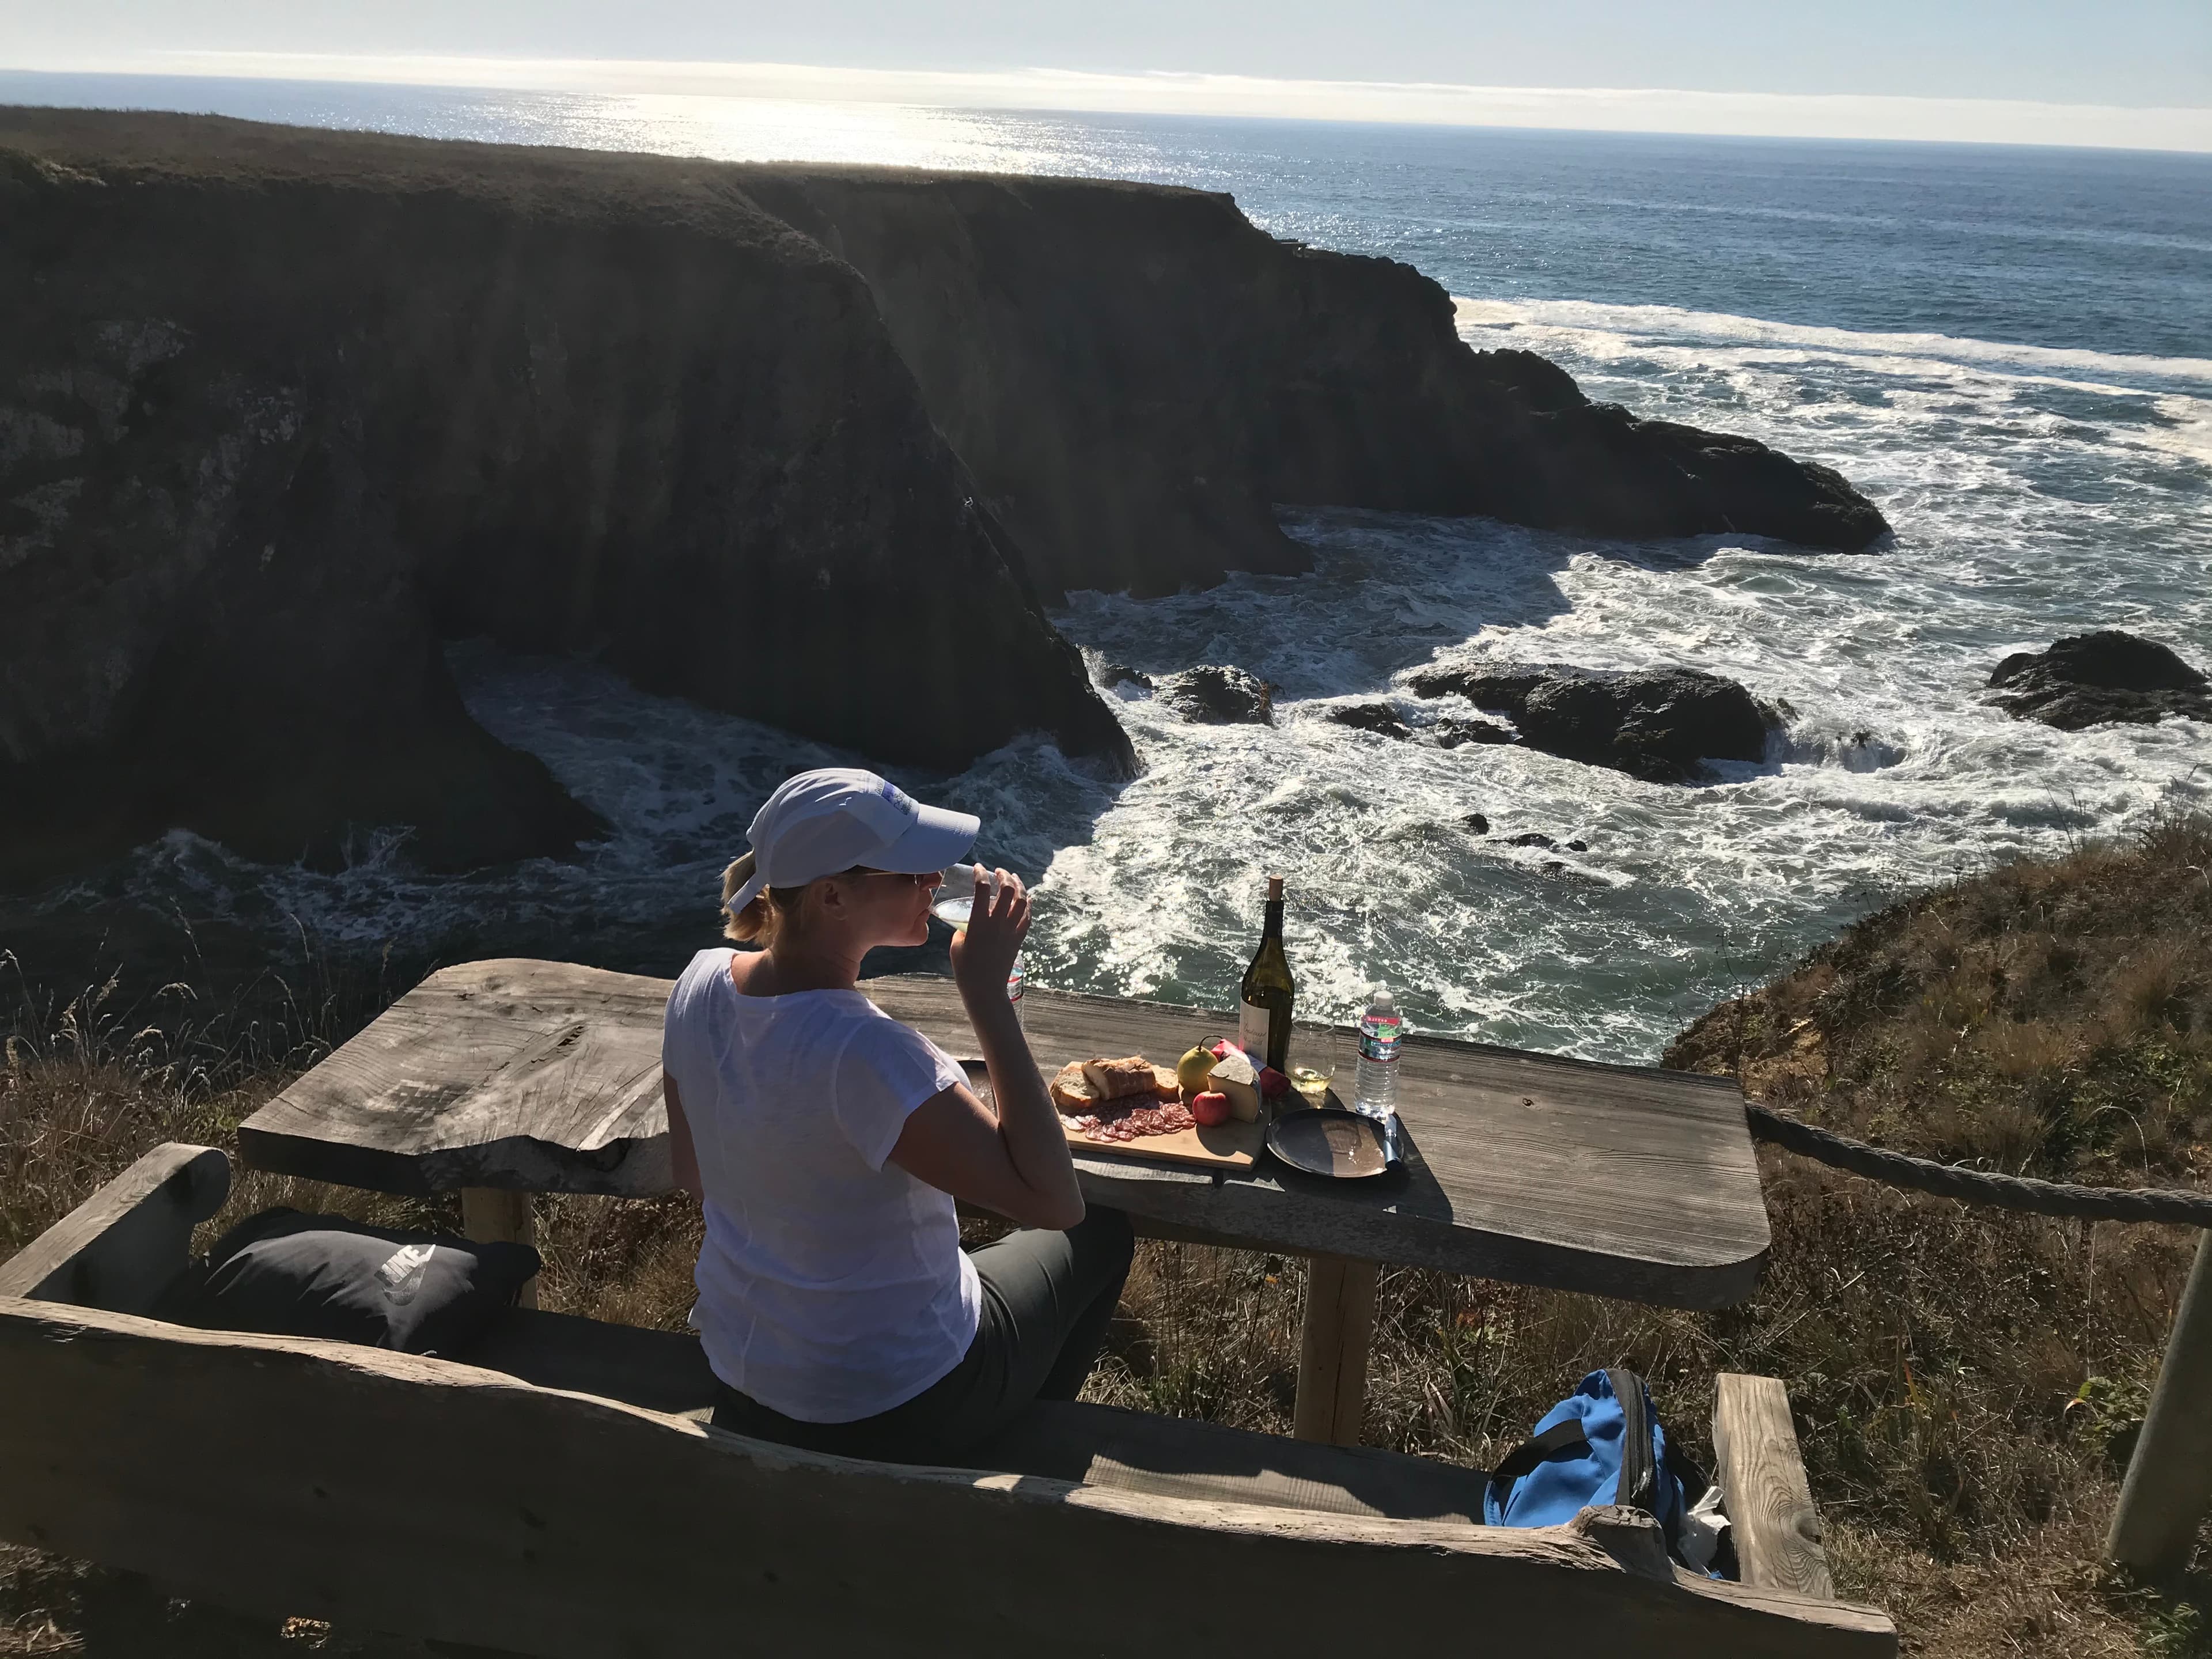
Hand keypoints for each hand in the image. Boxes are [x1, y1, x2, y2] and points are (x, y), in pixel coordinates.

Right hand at [949, 866, 1029, 1006]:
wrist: (985, 989)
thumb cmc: (965, 969)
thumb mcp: (956, 945)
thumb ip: (962, 929)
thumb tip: (967, 923)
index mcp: (979, 922)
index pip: (982, 889)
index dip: (980, 874)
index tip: (978, 868)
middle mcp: (998, 923)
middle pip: (1007, 890)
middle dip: (1004, 875)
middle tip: (998, 871)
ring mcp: (1011, 931)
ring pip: (1021, 900)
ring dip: (1018, 886)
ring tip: (1013, 878)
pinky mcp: (1019, 939)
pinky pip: (1027, 916)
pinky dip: (1028, 904)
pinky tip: (1026, 898)